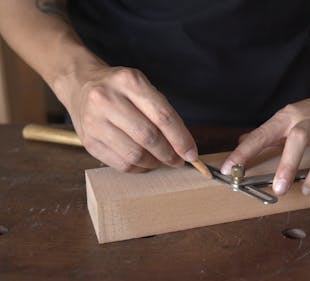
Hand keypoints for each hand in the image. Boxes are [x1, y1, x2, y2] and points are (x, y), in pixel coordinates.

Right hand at [60, 66, 197, 171]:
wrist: (80, 84)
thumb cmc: (121, 89)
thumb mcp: (143, 88)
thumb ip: (164, 114)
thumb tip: (186, 148)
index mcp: (129, 81)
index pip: (163, 116)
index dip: (181, 139)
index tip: (192, 154)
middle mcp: (108, 99)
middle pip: (148, 137)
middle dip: (169, 154)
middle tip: (178, 160)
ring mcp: (94, 121)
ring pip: (134, 154)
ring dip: (154, 163)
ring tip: (161, 160)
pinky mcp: (87, 141)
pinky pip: (120, 164)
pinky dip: (138, 168)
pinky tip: (145, 162)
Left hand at [221, 85, 309, 194]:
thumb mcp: (284, 118)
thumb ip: (263, 136)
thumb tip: (238, 151)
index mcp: (289, 117)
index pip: (262, 134)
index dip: (244, 152)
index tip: (229, 169)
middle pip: (298, 138)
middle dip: (287, 166)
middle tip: (279, 189)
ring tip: (307, 188)